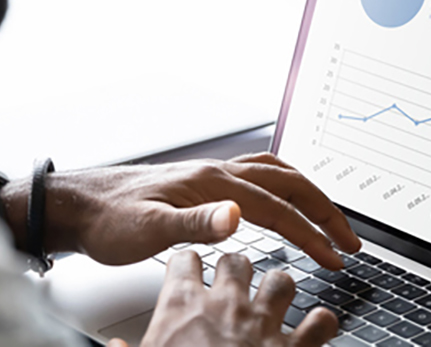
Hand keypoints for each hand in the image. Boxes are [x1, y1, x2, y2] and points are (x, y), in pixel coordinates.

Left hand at [1, 153, 360, 268]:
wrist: (80, 204)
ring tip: (331, 220)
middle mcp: (217, 172)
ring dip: (309, 195)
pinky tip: (284, 199)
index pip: (277, 208)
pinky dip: (284, 185)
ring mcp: (211, 173)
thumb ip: (195, 224)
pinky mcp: (203, 181)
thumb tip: (238, 217)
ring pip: (277, 174)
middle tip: (350, 241)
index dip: (311, 234)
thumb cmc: (109, 220)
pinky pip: (258, 174)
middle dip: (325, 212)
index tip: (335, 258)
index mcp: (211, 183)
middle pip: (288, 183)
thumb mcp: (148, 230)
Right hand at [107, 251, 336, 346]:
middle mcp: (226, 305)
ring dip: (279, 288)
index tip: (188, 270)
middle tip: (233, 284)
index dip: (187, 264)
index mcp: (183, 307)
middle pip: (235, 259)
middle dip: (236, 268)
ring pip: (280, 279)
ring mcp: (264, 323)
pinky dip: (322, 323)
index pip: (184, 260)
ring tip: (275, 298)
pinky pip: (320, 321)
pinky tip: (318, 327)